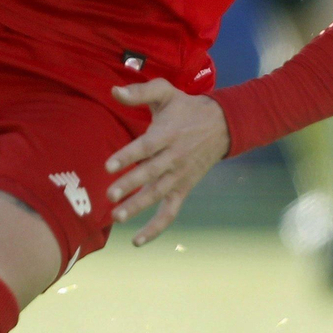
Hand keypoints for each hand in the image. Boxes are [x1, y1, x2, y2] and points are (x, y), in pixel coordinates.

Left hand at [104, 79, 229, 245]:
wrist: (223, 125)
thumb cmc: (186, 107)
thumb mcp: (166, 92)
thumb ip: (140, 92)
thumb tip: (114, 90)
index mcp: (168, 134)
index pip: (146, 147)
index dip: (128, 156)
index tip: (109, 165)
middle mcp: (174, 158)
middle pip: (151, 174)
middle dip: (130, 186)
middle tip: (109, 195)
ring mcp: (180, 176)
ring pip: (159, 195)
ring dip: (138, 207)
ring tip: (116, 217)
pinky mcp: (184, 188)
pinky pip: (170, 211)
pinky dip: (156, 228)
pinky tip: (137, 241)